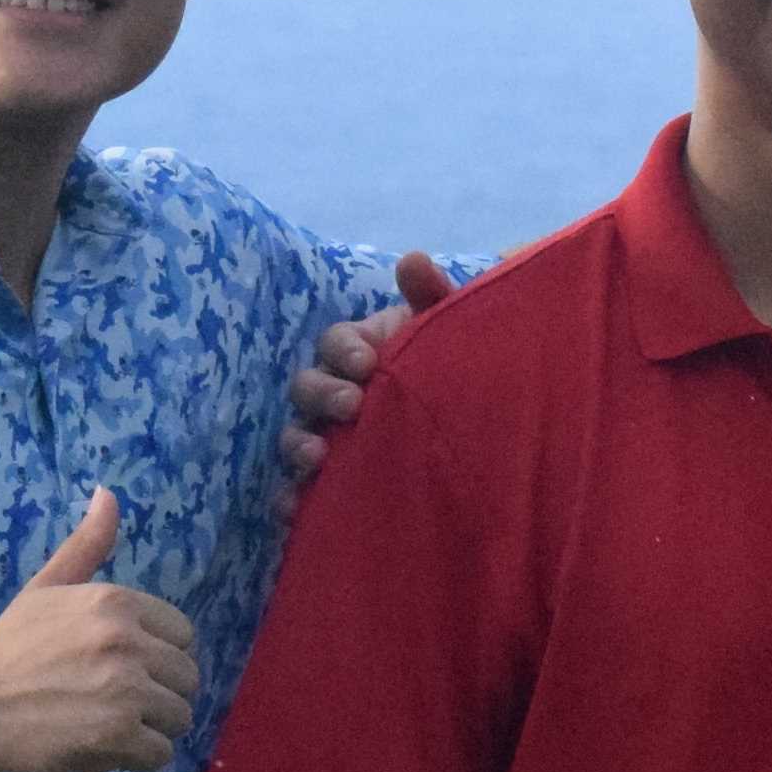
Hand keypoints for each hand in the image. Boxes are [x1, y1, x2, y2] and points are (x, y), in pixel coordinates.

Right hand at [0, 492, 199, 771]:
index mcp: (114, 602)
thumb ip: (85, 546)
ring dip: (149, 730)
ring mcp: (123, 689)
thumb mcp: (45, 590)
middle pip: (187, 678)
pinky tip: (100, 748)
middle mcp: (125, 640)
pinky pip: (161, 754)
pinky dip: (137, 760)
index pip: (183, 635)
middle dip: (157, 696)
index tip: (115, 669)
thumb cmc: (8, 652)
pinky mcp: (117, 735)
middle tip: (108, 702)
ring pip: (180, 717)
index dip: (156, 658)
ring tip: (104, 725)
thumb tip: (108, 492)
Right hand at [275, 254, 457, 494]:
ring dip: (298, 446)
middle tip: (351, 407)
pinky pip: (298, 491)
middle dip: (322, 395)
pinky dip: (290, 500)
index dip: (344, 351)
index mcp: (360, 351)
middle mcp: (337, 393)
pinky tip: (295, 511)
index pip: (336, 342)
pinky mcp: (331, 483)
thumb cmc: (458, 371)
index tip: (368, 363)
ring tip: (318, 460)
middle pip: (307, 388)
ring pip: (295, 437)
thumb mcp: (452, 333)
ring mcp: (330, 438)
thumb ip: (433, 297)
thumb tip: (412, 259)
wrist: (481, 432)